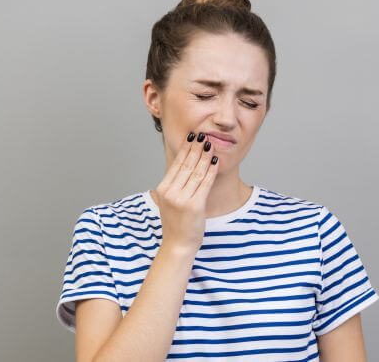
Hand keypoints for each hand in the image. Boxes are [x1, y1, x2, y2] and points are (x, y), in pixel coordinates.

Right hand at [151, 131, 218, 252]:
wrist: (178, 244)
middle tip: (203, 135)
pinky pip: (204, 184)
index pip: (176, 164)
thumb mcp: (170, 200)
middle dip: (196, 148)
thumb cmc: (176, 222)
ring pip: (196, 172)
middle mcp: (171, 193)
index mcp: (163, 189)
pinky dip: (211, 171)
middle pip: (186, 165)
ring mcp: (182, 199)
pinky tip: (215, 161)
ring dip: (204, 156)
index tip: (192, 137)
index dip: (185, 149)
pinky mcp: (194, 206)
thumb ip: (175, 184)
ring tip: (210, 144)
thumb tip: (184, 164)